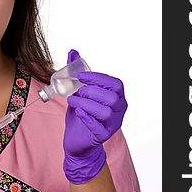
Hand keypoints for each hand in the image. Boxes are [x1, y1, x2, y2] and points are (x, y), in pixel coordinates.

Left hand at [63, 49, 126, 183]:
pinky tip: (77, 113)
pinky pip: (98, 126)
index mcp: (116, 97)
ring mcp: (112, 124)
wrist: (76, 140)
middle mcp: (119, 110)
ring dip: (86, 103)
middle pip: (112, 97)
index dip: (98, 78)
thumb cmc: (81, 114)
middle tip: (75, 92)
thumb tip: (72, 52)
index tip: (80, 76)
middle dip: (91, 91)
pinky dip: (87, 117)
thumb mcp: (78, 92)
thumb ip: (77, 73)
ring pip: (105, 111)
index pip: (115, 83)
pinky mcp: (103, 136)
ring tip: (72, 102)